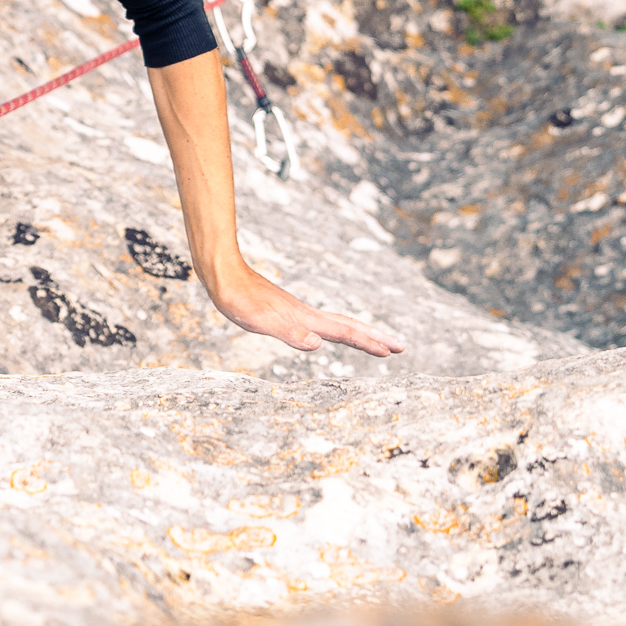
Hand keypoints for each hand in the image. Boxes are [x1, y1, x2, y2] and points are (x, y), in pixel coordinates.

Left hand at [207, 259, 404, 357]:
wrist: (224, 274)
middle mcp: (306, 314)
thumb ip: (289, 333)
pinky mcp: (289, 312)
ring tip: (376, 342)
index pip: (344, 332)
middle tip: (401, 347)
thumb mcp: (261, 322)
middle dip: (375, 337)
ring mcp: (299, 312)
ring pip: (338, 323)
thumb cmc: (239, 299)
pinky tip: (332, 334)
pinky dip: (338, 330)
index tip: (392, 351)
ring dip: (360, 333)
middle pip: (349, 326)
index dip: (368, 342)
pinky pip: (323, 323)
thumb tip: (318, 345)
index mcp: (304, 318)